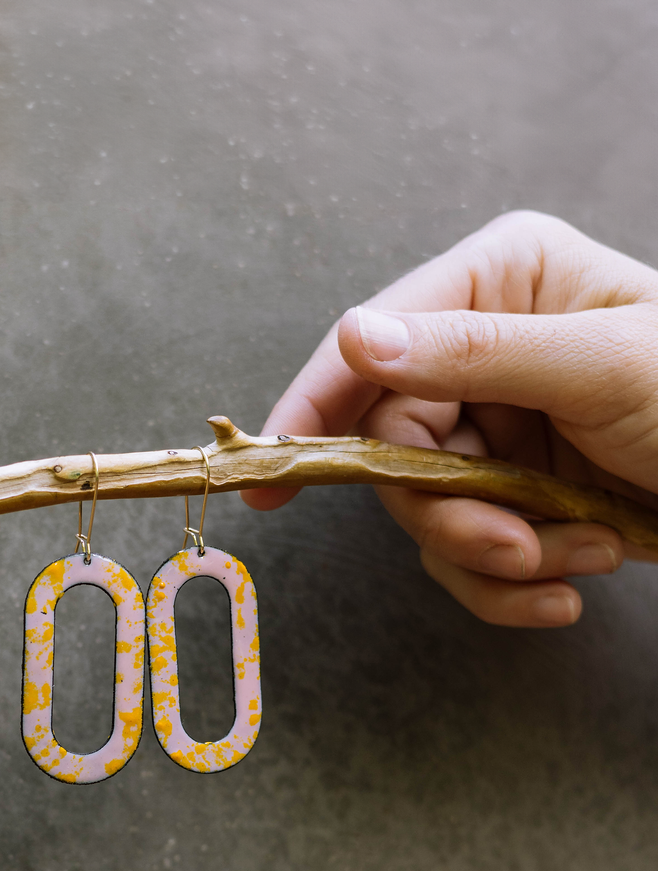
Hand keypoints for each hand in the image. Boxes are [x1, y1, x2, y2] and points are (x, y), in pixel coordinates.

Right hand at [244, 210, 657, 626]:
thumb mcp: (598, 364)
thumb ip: (472, 352)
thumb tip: (356, 339)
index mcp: (500, 284)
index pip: (376, 348)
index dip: (318, 412)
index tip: (273, 475)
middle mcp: (484, 353)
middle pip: (396, 450)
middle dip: (455, 515)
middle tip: (512, 546)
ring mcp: (498, 430)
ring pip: (431, 514)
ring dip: (499, 555)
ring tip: (575, 559)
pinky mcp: (516, 496)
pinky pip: (469, 555)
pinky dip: (514, 583)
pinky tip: (570, 585)